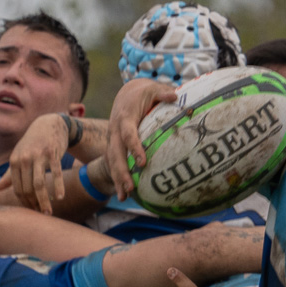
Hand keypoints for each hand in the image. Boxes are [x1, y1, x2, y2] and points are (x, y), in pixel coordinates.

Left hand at [0, 113, 73, 213]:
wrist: (49, 124)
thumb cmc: (32, 144)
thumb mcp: (19, 157)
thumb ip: (8, 175)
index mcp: (14, 161)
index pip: (17, 188)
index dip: (24, 202)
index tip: (32, 211)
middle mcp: (24, 159)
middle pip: (27, 188)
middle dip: (34, 204)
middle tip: (41, 215)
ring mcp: (39, 156)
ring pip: (39, 184)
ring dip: (43, 201)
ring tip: (48, 212)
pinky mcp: (53, 153)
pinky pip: (56, 174)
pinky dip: (58, 187)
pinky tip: (60, 198)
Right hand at [106, 79, 176, 196]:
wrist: (126, 95)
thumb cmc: (143, 94)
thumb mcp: (152, 90)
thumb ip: (162, 93)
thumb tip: (174, 95)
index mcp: (125, 117)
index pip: (128, 134)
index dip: (134, 148)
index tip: (142, 162)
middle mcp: (115, 130)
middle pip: (116, 153)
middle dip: (122, 171)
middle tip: (130, 188)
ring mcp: (112, 140)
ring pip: (111, 162)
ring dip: (118, 179)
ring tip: (124, 197)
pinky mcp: (113, 147)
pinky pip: (113, 164)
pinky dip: (117, 180)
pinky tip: (124, 196)